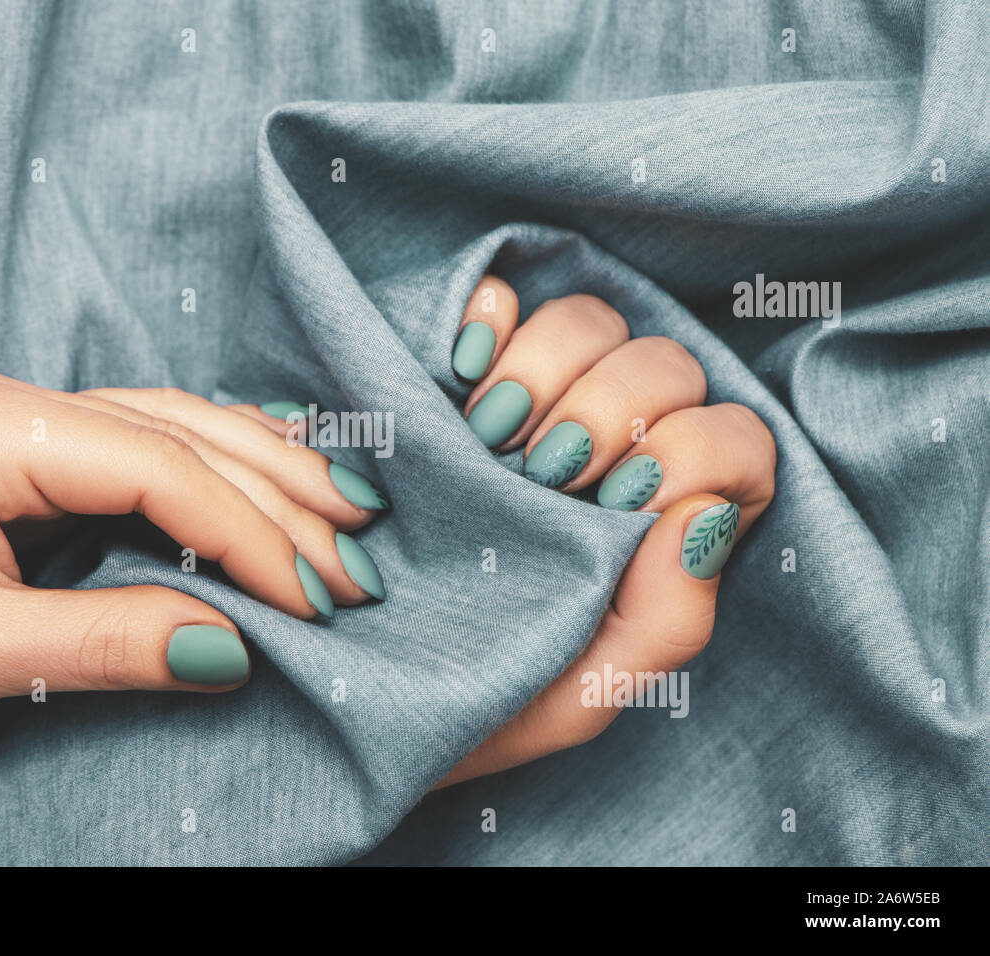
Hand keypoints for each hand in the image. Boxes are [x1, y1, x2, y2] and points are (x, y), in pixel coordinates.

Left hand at [0, 369, 388, 745]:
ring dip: (262, 472)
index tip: (319, 599)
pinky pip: (143, 452)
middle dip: (280, 495)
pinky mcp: (20, 462)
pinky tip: (265, 481)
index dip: (251, 534)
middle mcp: (14, 405)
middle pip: (183, 431)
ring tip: (348, 508)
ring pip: (172, 428)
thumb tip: (235, 649)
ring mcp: (17, 426)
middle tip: (363, 556)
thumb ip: (106, 640)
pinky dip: (213, 473)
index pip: (163, 467)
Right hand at [442, 277, 775, 784]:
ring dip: (543, 368)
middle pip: (663, 362)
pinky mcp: (465, 375)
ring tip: (487, 435)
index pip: (732, 435)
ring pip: (588, 321)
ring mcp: (538, 405)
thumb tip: (704, 511)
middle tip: (543, 473)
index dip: (689, 448)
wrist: (359, 682)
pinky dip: (484, 319)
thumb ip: (670, 620)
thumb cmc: (484, 701)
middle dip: (608, 409)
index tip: (617, 500)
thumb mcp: (585, 690)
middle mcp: (615, 451)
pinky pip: (498, 303)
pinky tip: (456, 372)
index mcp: (666, 523)